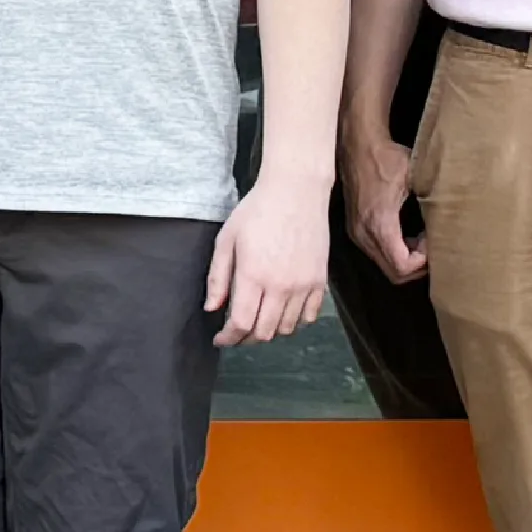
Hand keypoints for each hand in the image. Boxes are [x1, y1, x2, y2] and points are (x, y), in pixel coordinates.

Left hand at [208, 171, 330, 347]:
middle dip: (246, 339)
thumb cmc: (257, 211)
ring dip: (270, 331)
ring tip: (258, 321)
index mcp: (253, 275)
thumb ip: (218, 277)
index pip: (240, 324)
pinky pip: (309, 316)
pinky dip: (295, 322)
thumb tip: (212, 309)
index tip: (220, 339)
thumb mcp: (227, 240)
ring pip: (287, 328)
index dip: (228, 338)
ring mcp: (303, 285)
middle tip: (236, 334)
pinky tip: (282, 313)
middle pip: (264, 332)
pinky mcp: (320, 280)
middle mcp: (280, 286)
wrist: (296, 191)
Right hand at [341, 117, 423, 282]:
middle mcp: (364, 235)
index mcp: (379, 224)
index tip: (435, 240)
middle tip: (434, 247)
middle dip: (417, 266)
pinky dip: (396, 252)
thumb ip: (432, 204)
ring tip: (424, 241)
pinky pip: (378, 254)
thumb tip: (455, 221)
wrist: (358, 144)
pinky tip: (410, 235)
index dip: (424, 262)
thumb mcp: (416, 178)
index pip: (402, 266)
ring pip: (385, 266)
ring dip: (407, 260)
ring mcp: (357, 233)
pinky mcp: (355, 229)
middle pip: (393, 273)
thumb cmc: (388, 158)